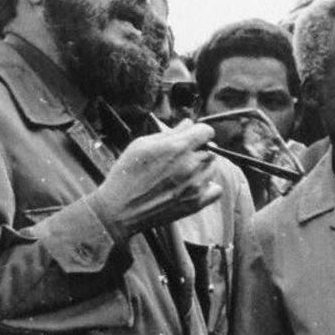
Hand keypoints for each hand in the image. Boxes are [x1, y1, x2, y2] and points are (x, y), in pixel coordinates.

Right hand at [89, 119, 221, 242]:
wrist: (118, 210)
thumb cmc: (126, 174)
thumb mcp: (141, 145)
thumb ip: (169, 133)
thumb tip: (188, 123)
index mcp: (177, 147)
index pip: (206, 131)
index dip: (200, 132)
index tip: (193, 137)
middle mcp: (190, 165)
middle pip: (210, 149)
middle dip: (200, 149)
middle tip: (183, 157)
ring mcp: (194, 185)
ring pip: (213, 168)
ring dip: (203, 167)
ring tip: (184, 173)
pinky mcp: (195, 203)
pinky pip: (216, 189)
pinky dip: (209, 186)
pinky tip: (194, 186)